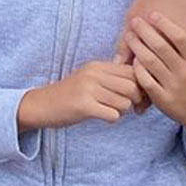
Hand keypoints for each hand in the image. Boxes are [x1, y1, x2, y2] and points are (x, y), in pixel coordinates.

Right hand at [18, 61, 141, 129]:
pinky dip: (112, 119)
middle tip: (130, 109)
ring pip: (125, 103)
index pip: (133, 71)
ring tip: (110, 111)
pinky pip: (114, 115)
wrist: (41, 105)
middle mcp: (93, 74)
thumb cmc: (70, 95)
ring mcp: (88, 89)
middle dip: (136, 101)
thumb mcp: (90, 79)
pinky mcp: (84, 106)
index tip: (136, 97)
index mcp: (97, 66)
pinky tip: (102, 117)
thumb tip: (143, 87)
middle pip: (132, 87)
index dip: (140, 86)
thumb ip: (113, 78)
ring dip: (123, 111)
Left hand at [124, 13, 185, 161]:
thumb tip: (179, 22)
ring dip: (136, 46)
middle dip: (145, 31)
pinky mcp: (163, 100)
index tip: (152, 14)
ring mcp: (174, 87)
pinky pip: (144, 80)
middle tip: (135, 21)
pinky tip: (132, 59)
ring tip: (129, 35)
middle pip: (161, 47)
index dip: (165, 24)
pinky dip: (136, 68)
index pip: (180, 38)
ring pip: (149, 61)